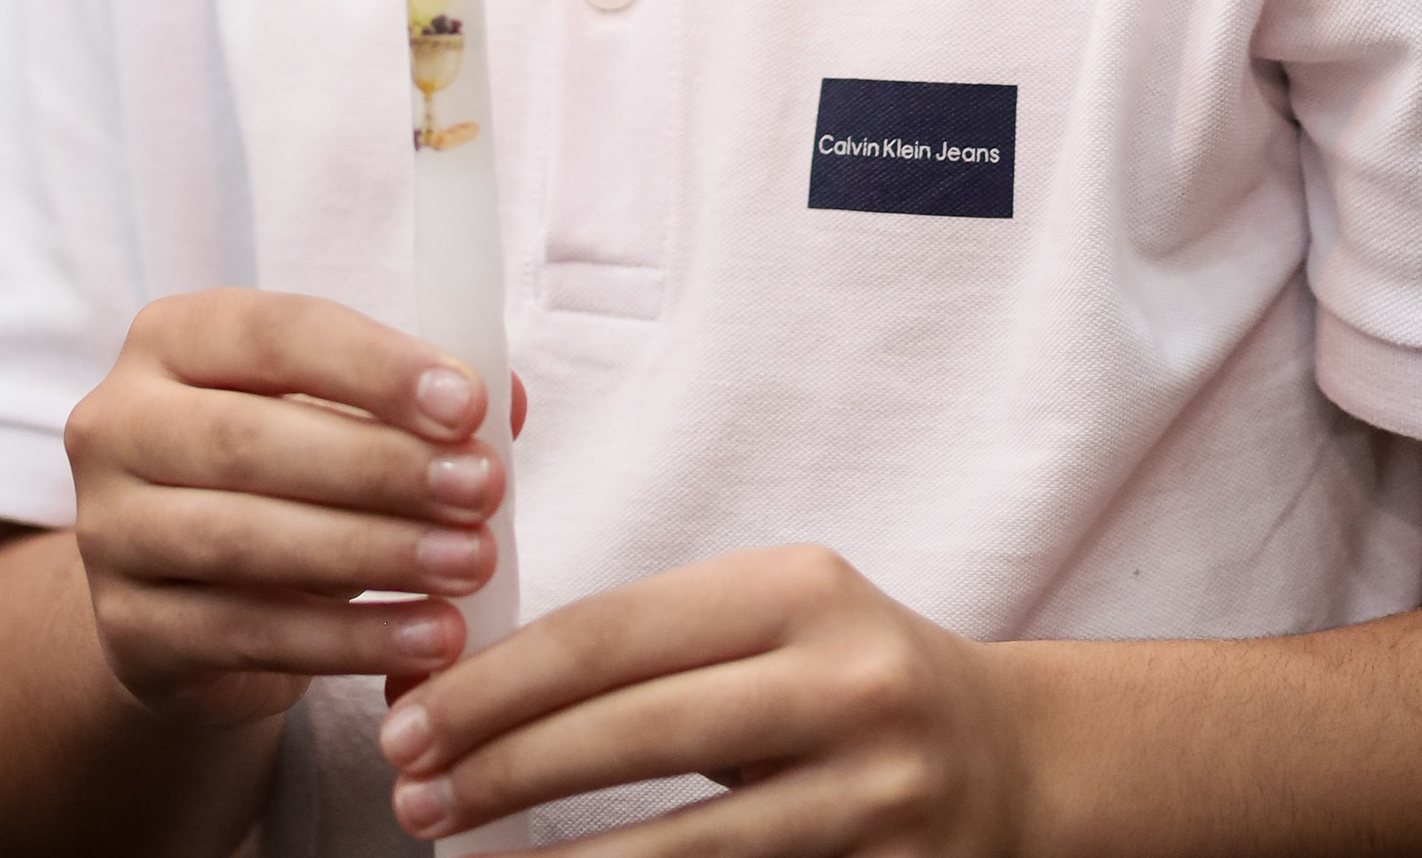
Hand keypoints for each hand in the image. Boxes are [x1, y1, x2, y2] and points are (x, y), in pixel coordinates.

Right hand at [65, 290, 518, 729]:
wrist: (185, 601)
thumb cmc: (276, 474)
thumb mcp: (332, 416)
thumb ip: (412, 401)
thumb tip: (507, 401)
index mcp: (171, 338)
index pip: (275, 334)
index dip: (374, 368)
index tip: (468, 404)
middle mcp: (118, 425)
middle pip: (250, 441)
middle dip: (380, 466)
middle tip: (481, 491)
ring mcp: (109, 534)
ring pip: (245, 540)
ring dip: (374, 553)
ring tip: (469, 564)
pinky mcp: (129, 633)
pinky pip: (249, 635)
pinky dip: (350, 638)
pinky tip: (427, 638)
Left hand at [376, 545, 1023, 857]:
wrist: (1013, 757)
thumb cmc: (848, 677)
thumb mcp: (770, 620)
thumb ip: (648, 644)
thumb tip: (471, 679)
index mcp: (800, 588)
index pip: (616, 631)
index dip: (501, 681)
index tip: (409, 715)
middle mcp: (846, 682)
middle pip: (638, 731)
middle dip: (504, 767)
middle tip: (410, 794)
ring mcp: (874, 794)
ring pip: (685, 845)